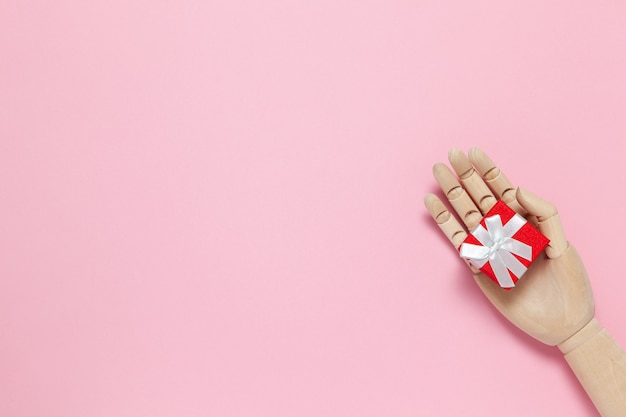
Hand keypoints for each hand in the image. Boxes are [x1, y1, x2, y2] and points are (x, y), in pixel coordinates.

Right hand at [425, 148, 593, 345]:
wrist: (561, 323)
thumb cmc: (570, 283)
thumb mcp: (564, 244)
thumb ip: (544, 213)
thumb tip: (517, 189)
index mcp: (526, 222)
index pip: (503, 189)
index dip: (488, 170)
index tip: (473, 151)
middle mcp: (505, 231)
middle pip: (480, 196)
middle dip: (465, 175)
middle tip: (451, 155)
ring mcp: (490, 247)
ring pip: (466, 214)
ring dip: (451, 193)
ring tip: (438, 172)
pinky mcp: (477, 265)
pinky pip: (457, 239)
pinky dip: (443, 221)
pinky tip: (432, 203)